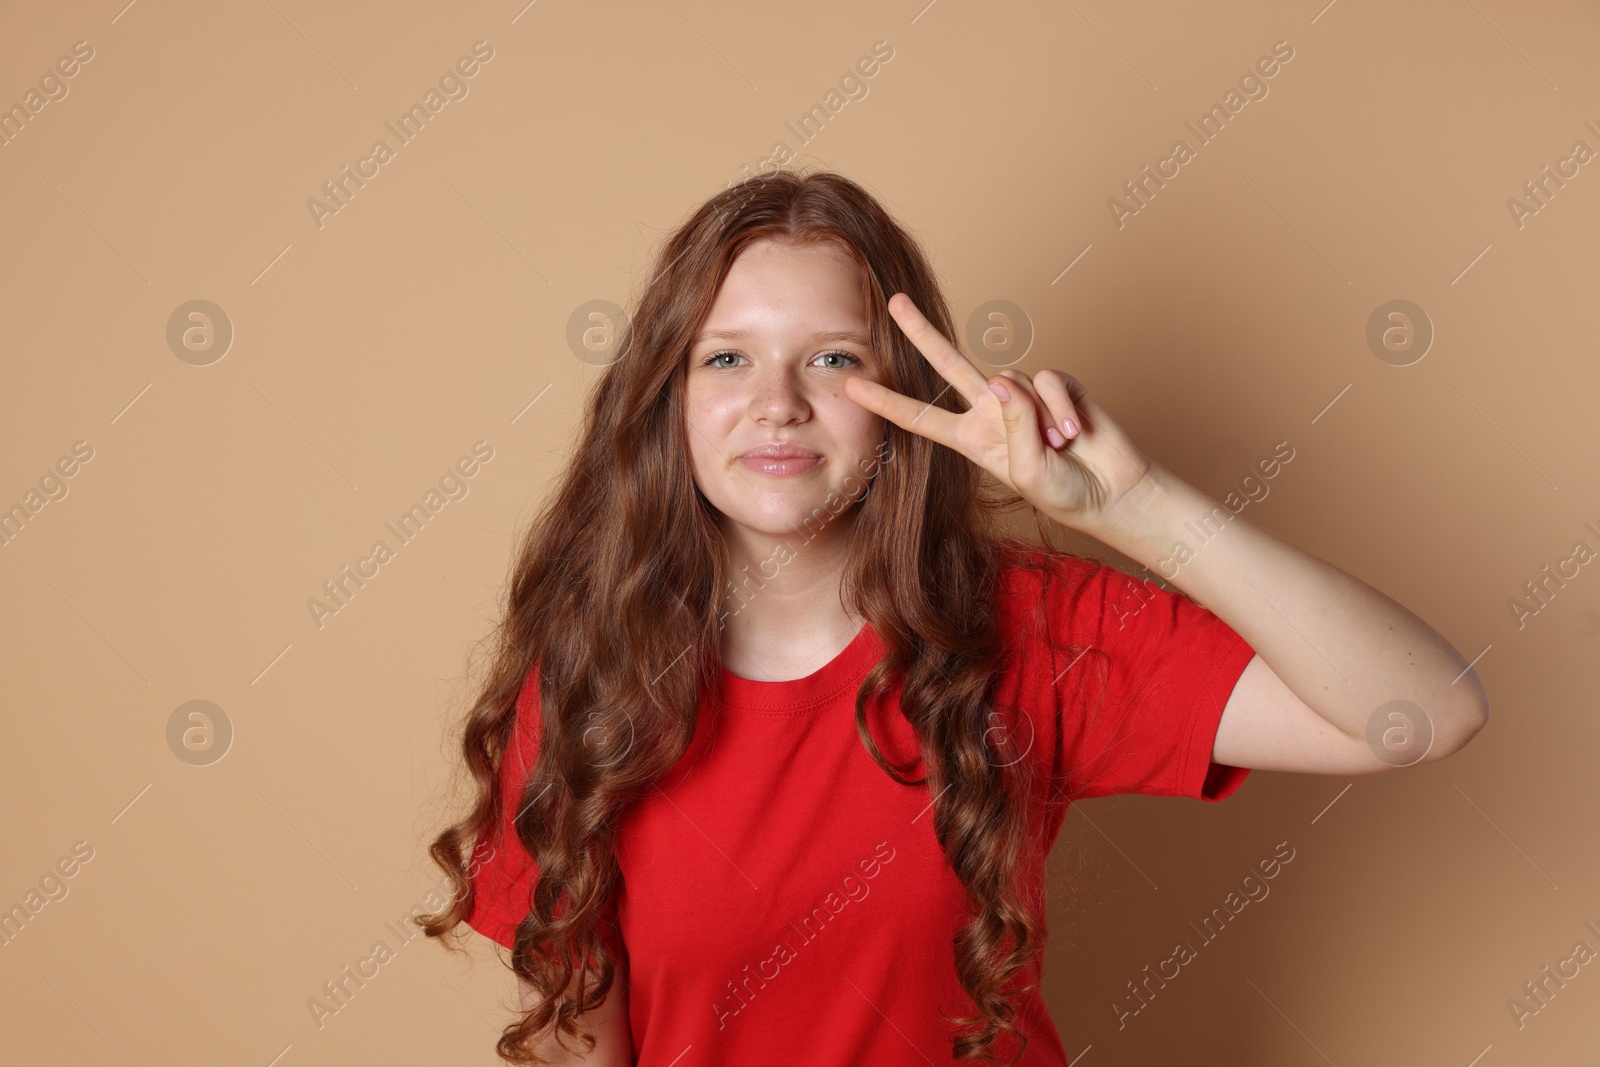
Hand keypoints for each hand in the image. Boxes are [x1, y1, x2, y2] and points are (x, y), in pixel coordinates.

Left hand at [842, 292, 1156, 530]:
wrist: (1111, 490)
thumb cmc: (1064, 491)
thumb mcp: (1028, 471)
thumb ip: (1014, 426)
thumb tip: (1004, 380)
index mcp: (972, 438)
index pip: (921, 416)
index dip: (886, 402)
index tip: (850, 386)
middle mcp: (991, 410)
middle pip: (949, 363)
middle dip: (922, 331)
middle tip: (893, 301)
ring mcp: (1023, 395)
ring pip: (1011, 379)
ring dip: (1037, 419)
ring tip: (1059, 446)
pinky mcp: (1056, 384)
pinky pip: (1047, 382)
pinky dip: (1060, 409)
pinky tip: (1075, 433)